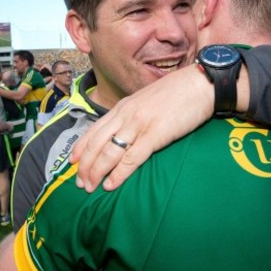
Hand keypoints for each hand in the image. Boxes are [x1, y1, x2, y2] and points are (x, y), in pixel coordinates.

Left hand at [70, 64, 213, 191]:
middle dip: (85, 165)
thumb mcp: (147, 100)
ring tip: (90, 187)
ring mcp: (139, 124)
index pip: (94, 130)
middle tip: (80, 182)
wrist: (199, 84)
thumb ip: (133, 115)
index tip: (72, 162)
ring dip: (97, 172)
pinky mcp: (155, 135)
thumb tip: (125, 132)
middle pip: (96, 143)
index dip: (81, 148)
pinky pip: (131, 158)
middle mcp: (125, 115)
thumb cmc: (177, 93)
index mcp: (123, 107)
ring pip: (109, 152)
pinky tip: (111, 184)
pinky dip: (119, 174)